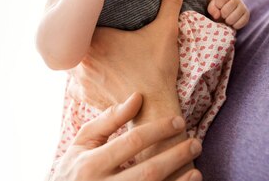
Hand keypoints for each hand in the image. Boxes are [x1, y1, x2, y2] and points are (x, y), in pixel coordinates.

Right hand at [51, 93, 201, 180]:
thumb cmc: (72, 171)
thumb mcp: (82, 144)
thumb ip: (108, 120)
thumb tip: (138, 97)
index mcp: (90, 165)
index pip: (133, 142)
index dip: (159, 129)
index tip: (179, 121)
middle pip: (149, 171)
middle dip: (176, 156)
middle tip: (196, 143)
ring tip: (196, 170)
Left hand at [69, 0, 186, 112]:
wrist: (153, 110)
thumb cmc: (157, 69)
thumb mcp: (166, 31)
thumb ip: (171, 1)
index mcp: (95, 38)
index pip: (83, 17)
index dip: (89, 12)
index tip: (97, 8)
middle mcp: (81, 58)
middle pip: (76, 37)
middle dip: (85, 32)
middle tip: (99, 27)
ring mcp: (80, 79)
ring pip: (75, 59)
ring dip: (83, 54)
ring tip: (97, 49)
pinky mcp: (84, 96)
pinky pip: (76, 81)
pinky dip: (84, 76)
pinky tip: (97, 71)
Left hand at [207, 0, 249, 28]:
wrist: (227, 12)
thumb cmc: (219, 8)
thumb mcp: (212, 6)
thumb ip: (212, 9)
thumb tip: (217, 15)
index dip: (218, 5)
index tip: (218, 7)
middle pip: (226, 10)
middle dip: (222, 15)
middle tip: (223, 15)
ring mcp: (243, 6)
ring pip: (233, 17)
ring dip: (228, 21)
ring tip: (227, 19)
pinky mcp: (246, 14)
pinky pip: (240, 23)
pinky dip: (235, 25)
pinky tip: (233, 23)